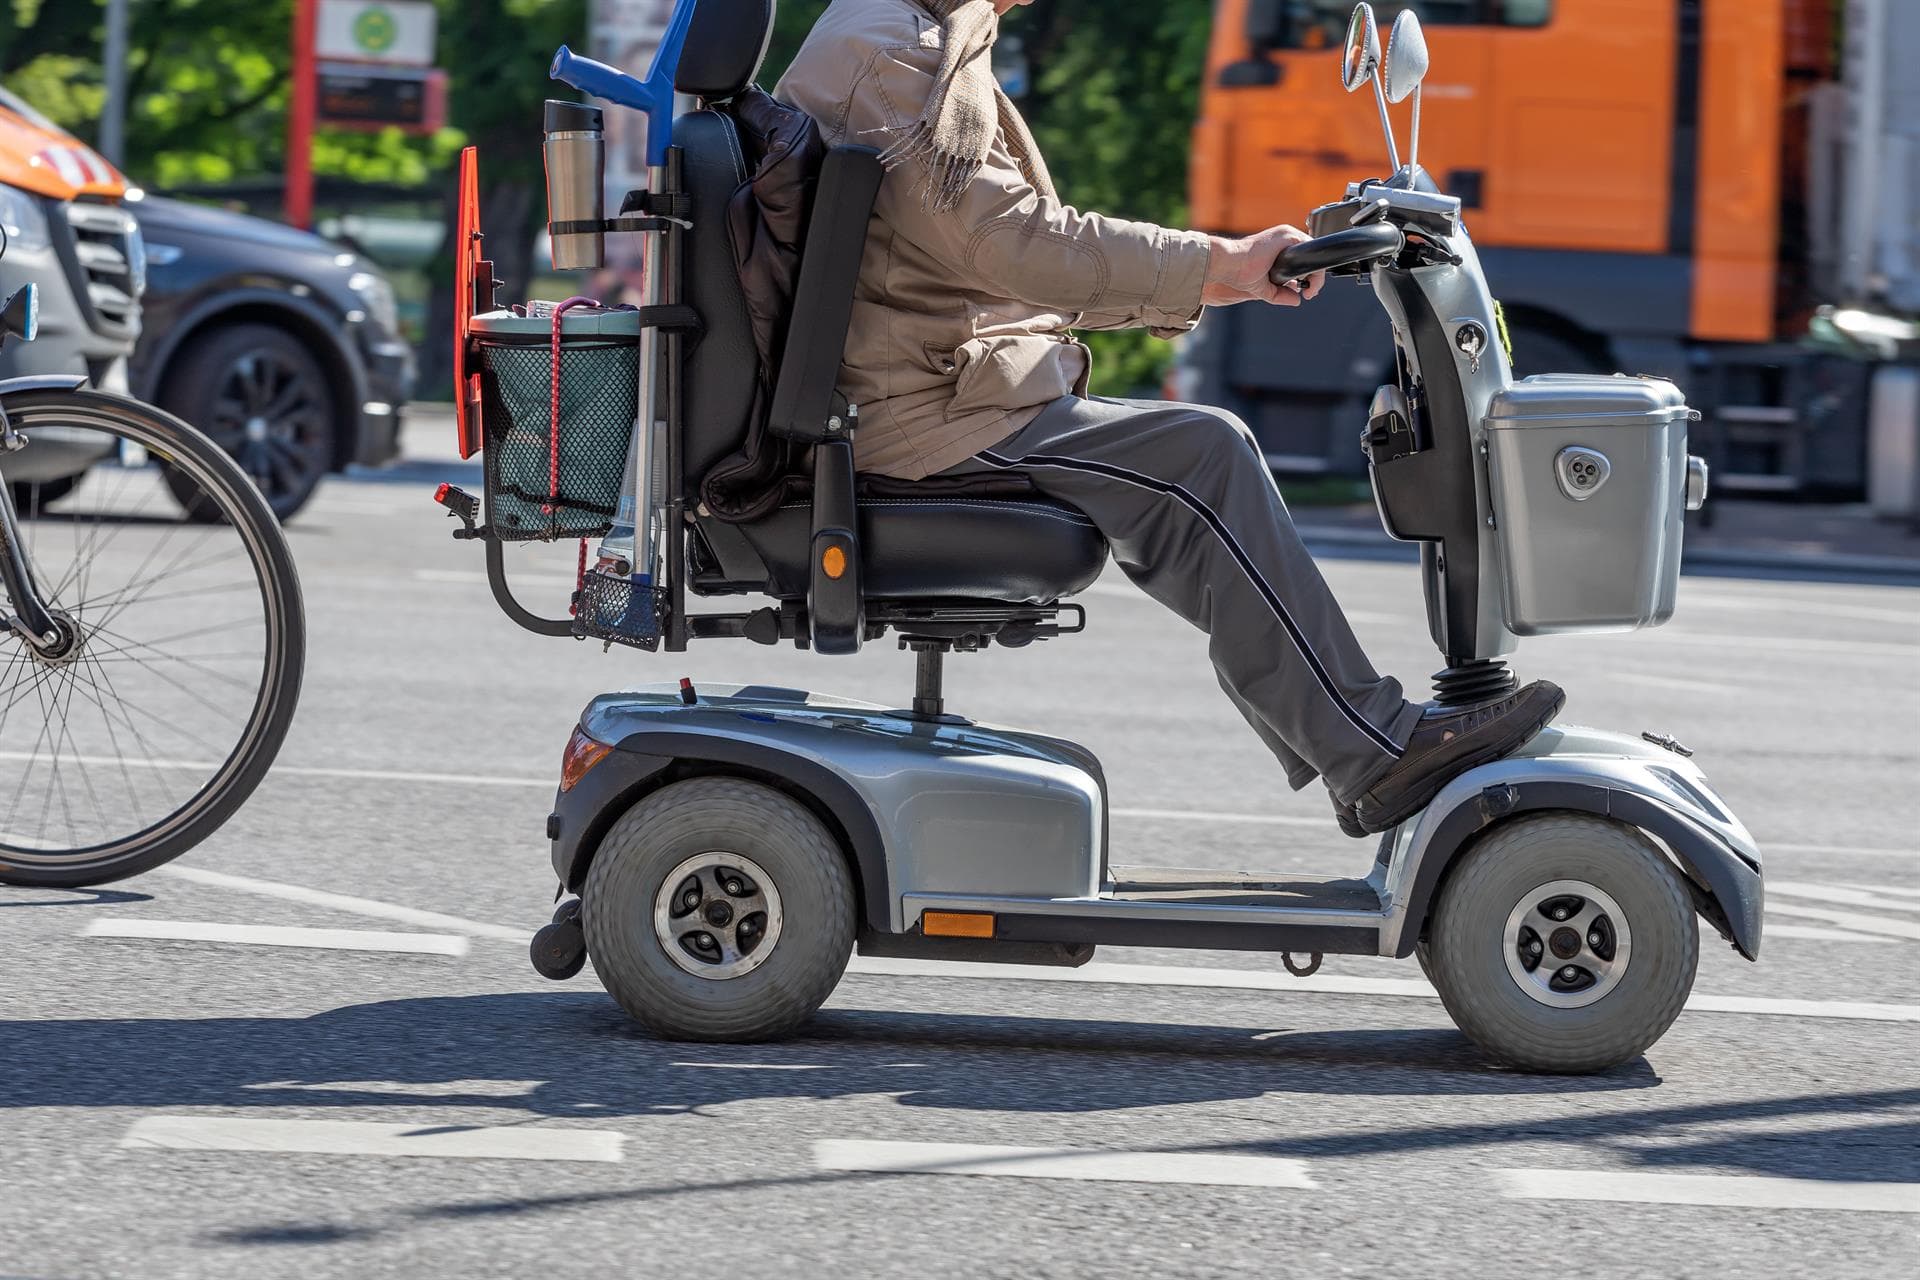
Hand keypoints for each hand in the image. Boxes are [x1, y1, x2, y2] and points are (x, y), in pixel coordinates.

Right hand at [1203, 225, 1326, 307]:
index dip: (1307, 278)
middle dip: (1314, 278)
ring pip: (1312, 254)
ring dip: (1316, 275)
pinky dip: (1314, 267)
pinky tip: (1309, 282)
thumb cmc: (1238, 273)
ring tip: (1310, 291)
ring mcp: (1286, 235)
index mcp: (1278, 248)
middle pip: (1309, 257)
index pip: (1301, 260)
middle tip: (1310, 294)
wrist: (1228, 264)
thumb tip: (1297, 300)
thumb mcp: (1264, 288)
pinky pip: (1310, 249)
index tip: (1306, 293)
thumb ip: (1281, 294)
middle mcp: (1284, 239)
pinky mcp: (1287, 236)